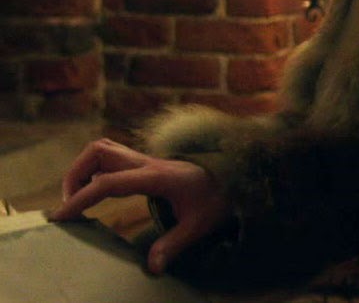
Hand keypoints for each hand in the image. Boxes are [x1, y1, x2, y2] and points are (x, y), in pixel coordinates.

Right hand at [49, 138, 231, 273]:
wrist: (237, 176)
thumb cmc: (219, 199)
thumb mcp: (199, 225)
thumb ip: (173, 244)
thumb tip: (153, 268)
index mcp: (157, 176)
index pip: (108, 182)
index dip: (80, 197)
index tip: (62, 215)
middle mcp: (148, 162)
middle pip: (98, 151)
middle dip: (74, 175)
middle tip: (71, 205)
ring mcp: (146, 159)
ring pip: (103, 149)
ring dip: (83, 168)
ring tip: (79, 198)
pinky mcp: (146, 162)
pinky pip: (112, 156)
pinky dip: (95, 169)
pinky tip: (97, 192)